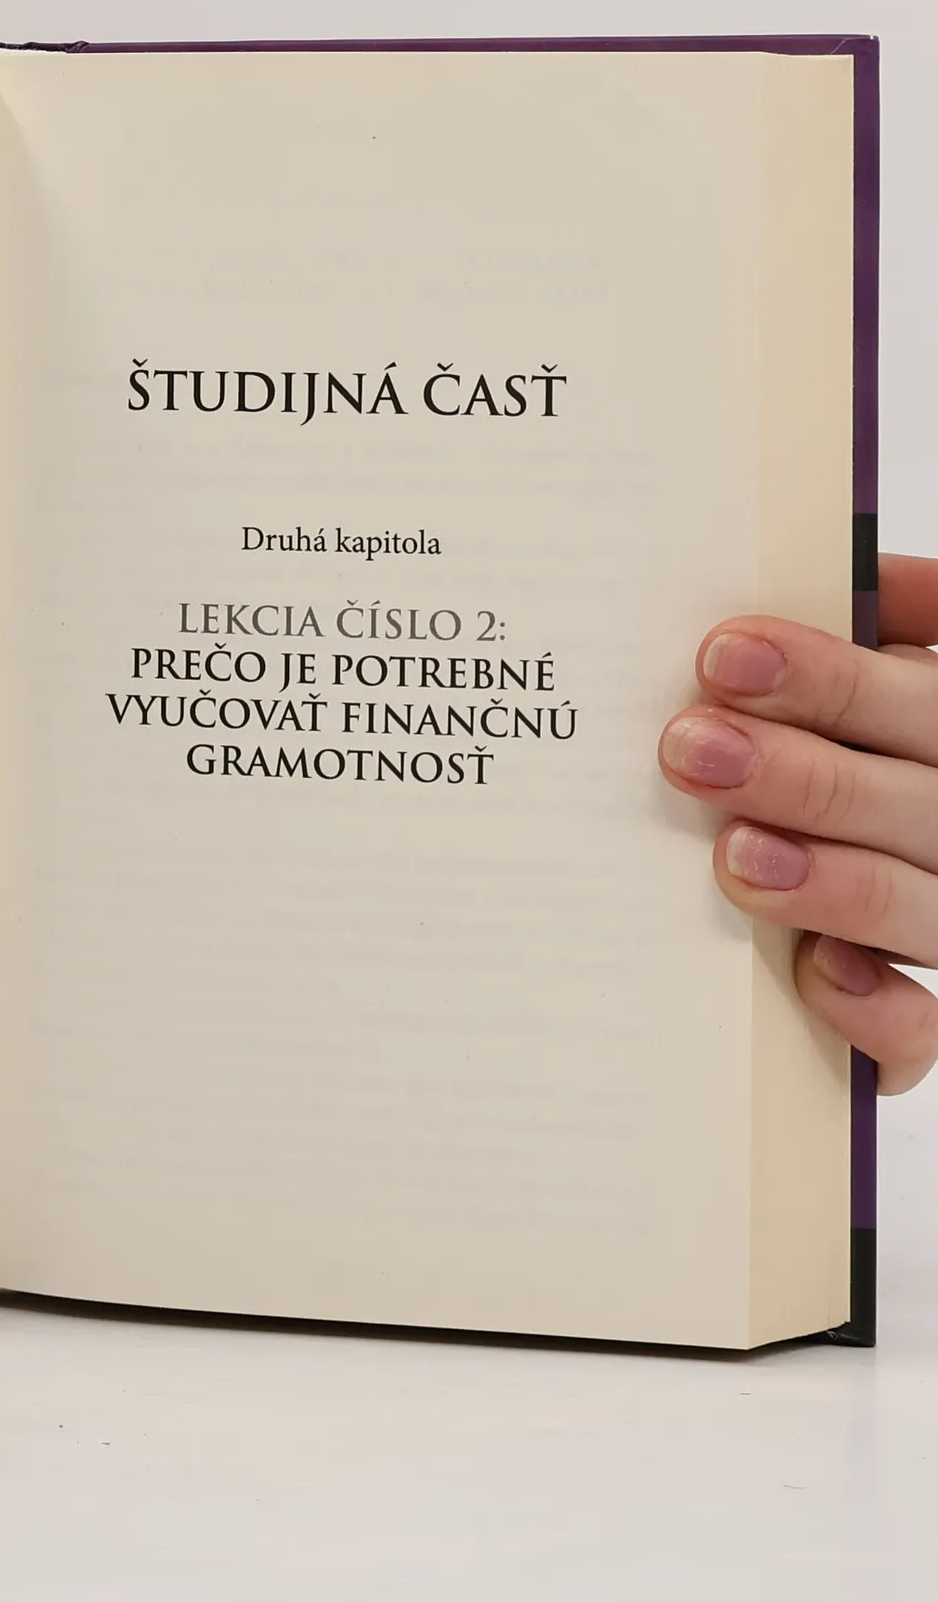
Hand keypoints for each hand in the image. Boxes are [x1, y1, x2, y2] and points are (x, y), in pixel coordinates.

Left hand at [660, 556, 937, 1092]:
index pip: (924, 700)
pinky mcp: (918, 1014)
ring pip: (918, 906)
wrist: (887, 867)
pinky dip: (874, 1008)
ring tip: (732, 853)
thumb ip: (883, 626)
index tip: (721, 652)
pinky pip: (919, 1028)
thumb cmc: (856, 753)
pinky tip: (814, 972)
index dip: (831, 676)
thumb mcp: (877, 685)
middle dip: (801, 771)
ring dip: (828, 880)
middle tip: (688, 747)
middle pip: (915, 800)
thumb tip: (846, 574)